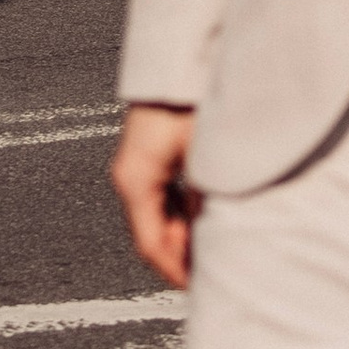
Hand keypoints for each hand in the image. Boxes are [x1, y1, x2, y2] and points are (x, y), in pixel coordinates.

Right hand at [111, 103, 201, 289]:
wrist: (180, 59)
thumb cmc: (191, 102)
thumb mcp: (203, 157)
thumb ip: (206, 200)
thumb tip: (216, 239)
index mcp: (136, 181)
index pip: (150, 245)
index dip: (175, 271)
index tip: (198, 289)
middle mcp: (131, 176)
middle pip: (154, 232)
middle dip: (183, 255)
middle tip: (214, 272)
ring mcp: (139, 164)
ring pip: (161, 214)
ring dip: (186, 233)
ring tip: (216, 248)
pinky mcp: (153, 152)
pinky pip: (166, 194)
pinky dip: (186, 210)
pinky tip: (211, 215)